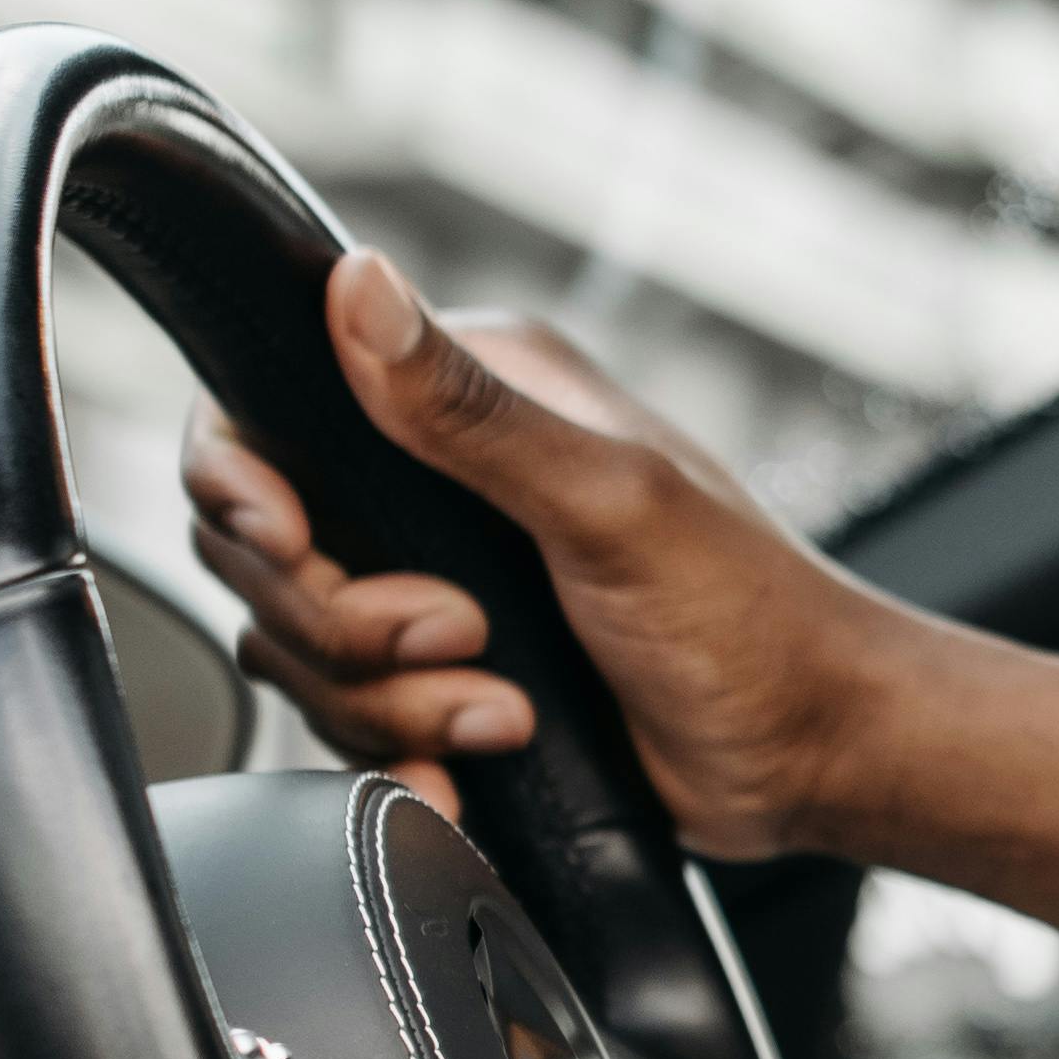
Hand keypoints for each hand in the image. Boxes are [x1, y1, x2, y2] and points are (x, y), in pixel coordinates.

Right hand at [182, 249, 1058, 978]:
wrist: (813, 758)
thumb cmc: (752, 619)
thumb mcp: (612, 504)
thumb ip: (471, 411)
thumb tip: (356, 284)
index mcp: (476, 395)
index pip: (271, 411)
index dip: (246, 487)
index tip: (292, 541)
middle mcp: (437, 481)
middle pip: (264, 553)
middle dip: (351, 621)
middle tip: (466, 637)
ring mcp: (434, 585)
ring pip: (301, 650)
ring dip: (395, 704)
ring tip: (508, 711)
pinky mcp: (444, 680)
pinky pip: (348, 725)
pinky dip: (398, 761)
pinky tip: (466, 774)